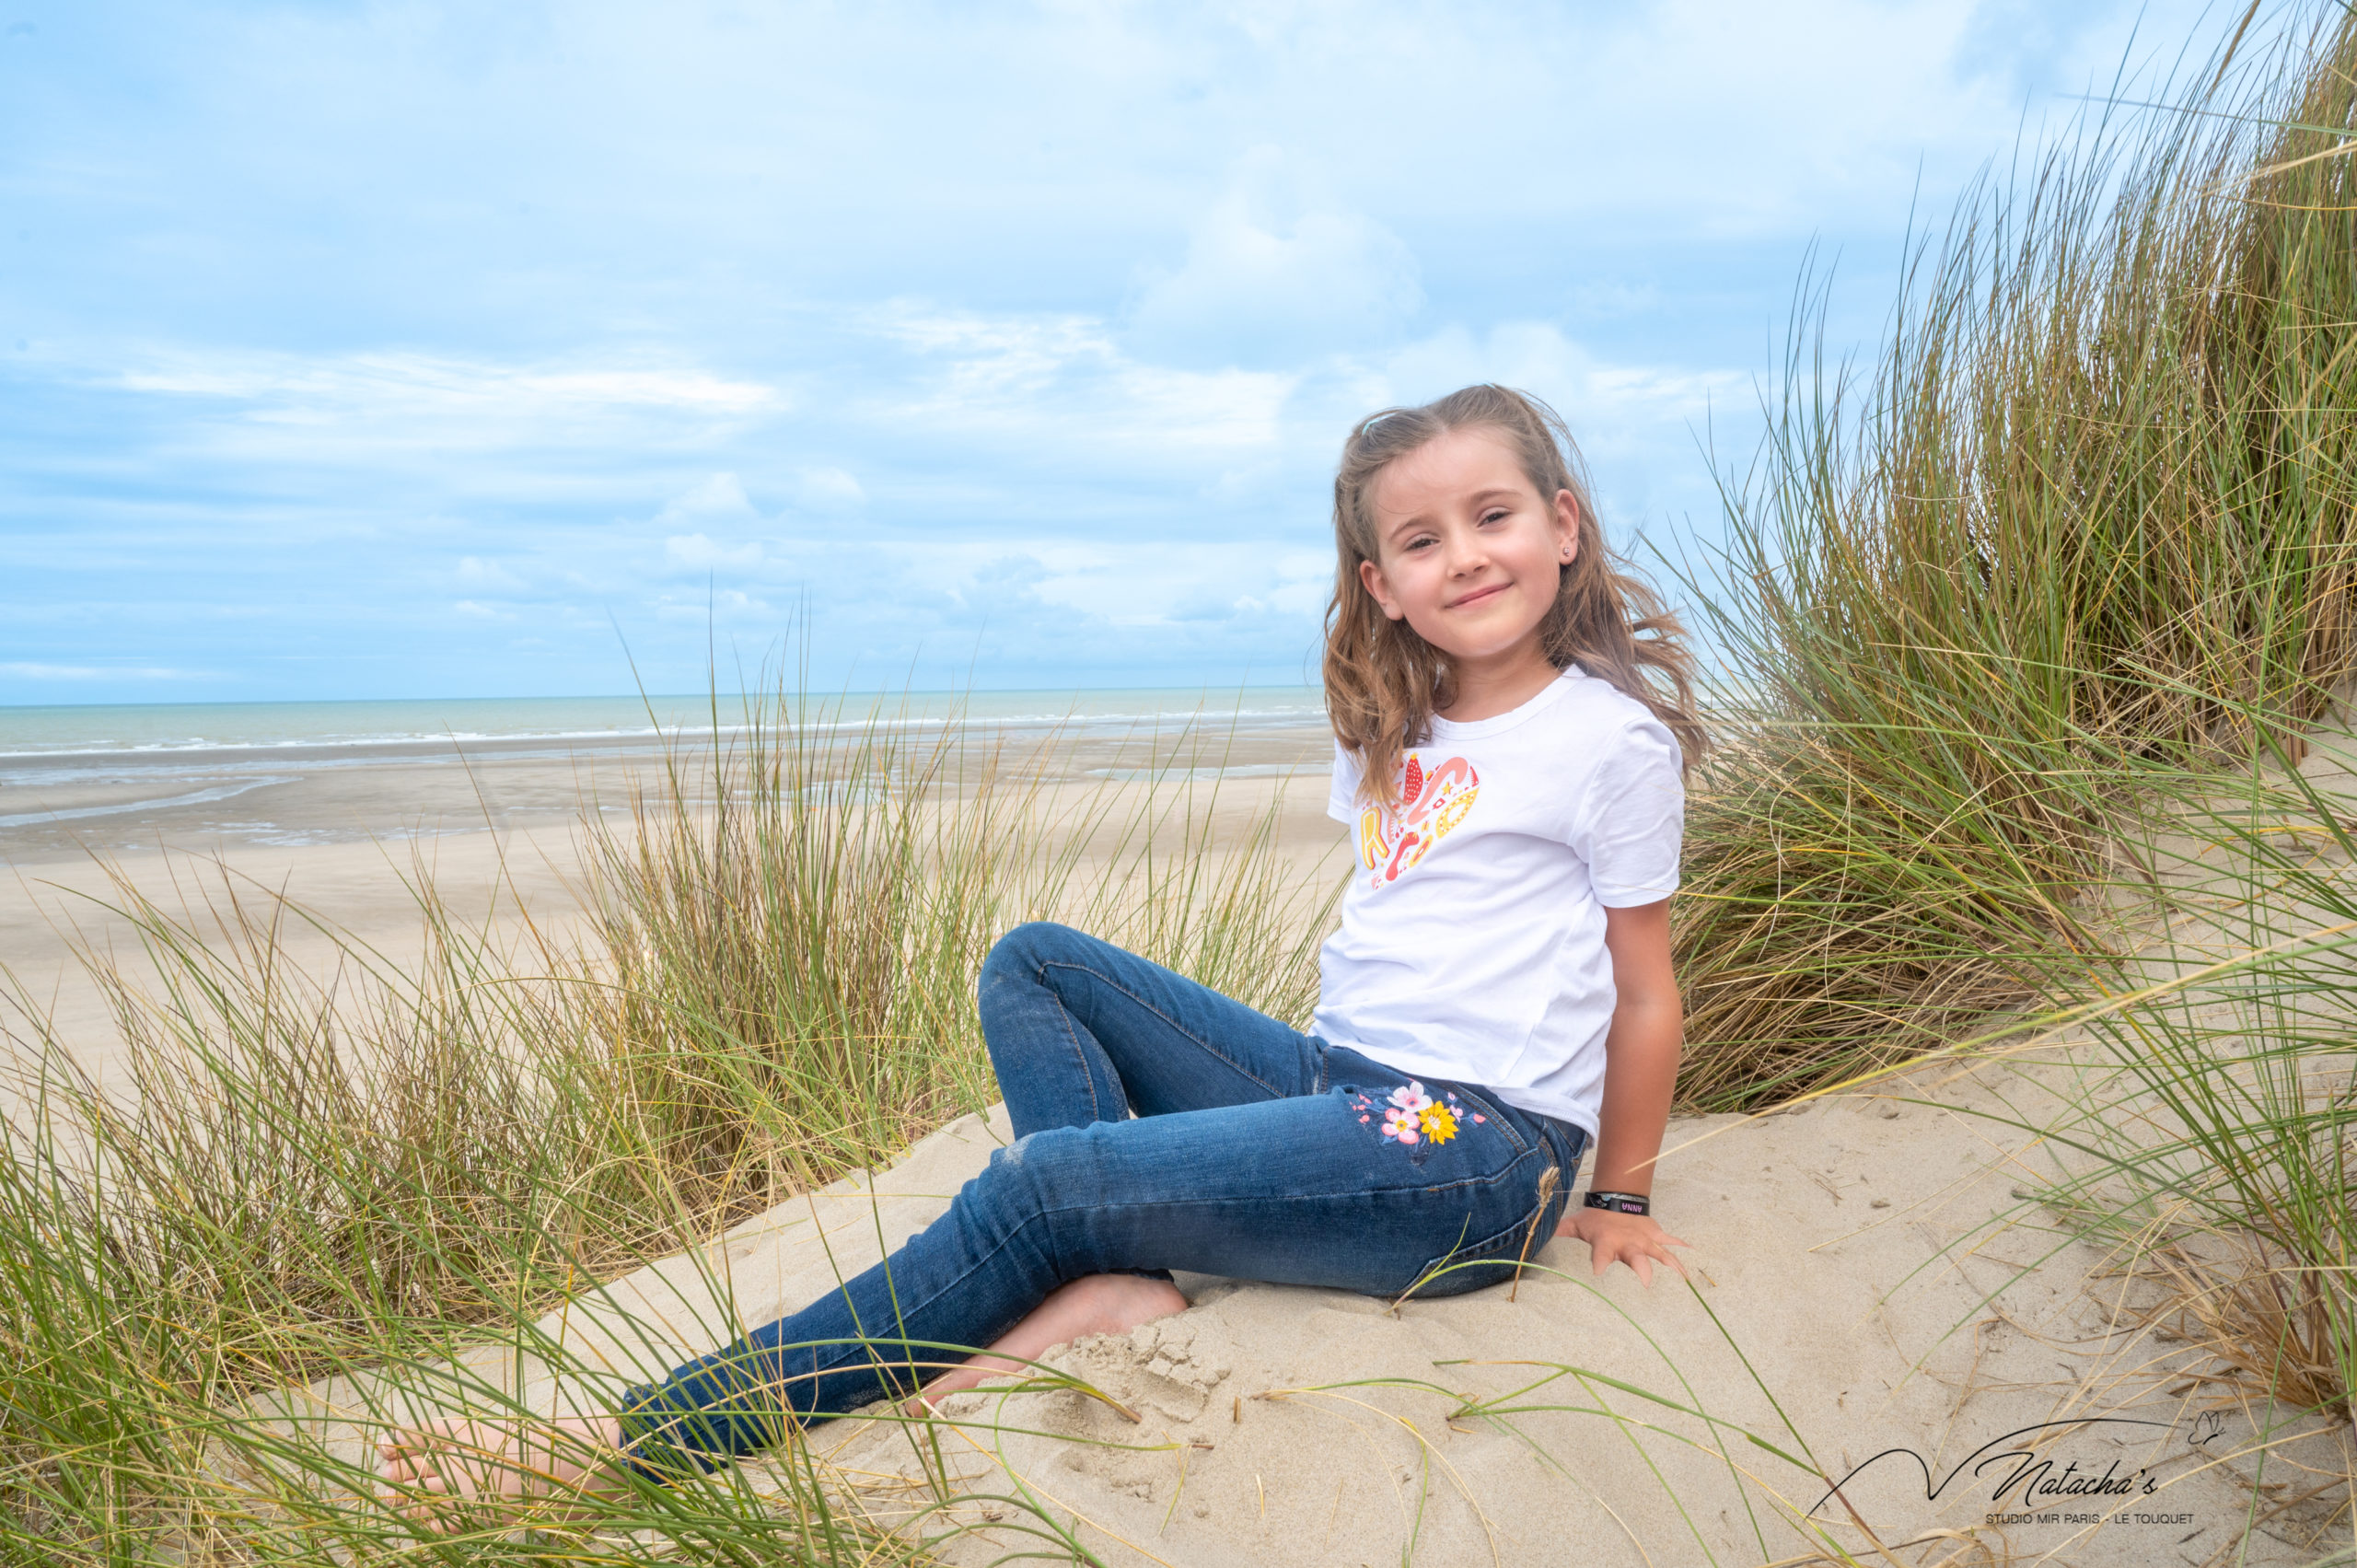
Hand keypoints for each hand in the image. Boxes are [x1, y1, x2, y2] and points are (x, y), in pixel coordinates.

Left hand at [1556, 1205, 1691, 1284]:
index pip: (1600, 1254)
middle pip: (1636, 1257)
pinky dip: (1682, 1248)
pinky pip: (1671, 1242)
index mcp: (1606, 1243)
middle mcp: (1627, 1243)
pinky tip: (1694, 1256)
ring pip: (1660, 1253)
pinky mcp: (1656, 1235)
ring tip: (1684, 1278)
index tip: (1597, 1273)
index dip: (1599, 1263)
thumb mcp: (1575, 1226)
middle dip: (1642, 1269)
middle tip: (1647, 1282)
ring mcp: (1644, 1240)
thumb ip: (1558, 1234)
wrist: (1617, 1200)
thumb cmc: (1595, 1221)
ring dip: (1671, 1264)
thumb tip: (1534, 1239)